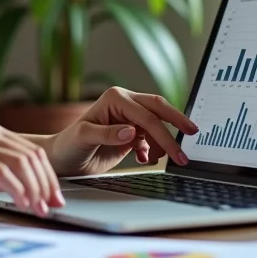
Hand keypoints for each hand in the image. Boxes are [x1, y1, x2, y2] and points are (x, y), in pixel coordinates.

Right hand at [0, 118, 64, 216]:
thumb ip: (0, 174)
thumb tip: (34, 189)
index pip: (30, 150)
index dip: (47, 175)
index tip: (55, 197)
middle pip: (31, 155)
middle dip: (47, 183)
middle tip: (53, 206)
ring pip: (22, 162)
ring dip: (36, 189)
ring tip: (39, 209)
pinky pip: (3, 172)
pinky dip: (18, 190)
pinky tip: (23, 204)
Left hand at [48, 87, 198, 176]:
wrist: (62, 159)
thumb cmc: (68, 146)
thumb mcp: (84, 139)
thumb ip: (107, 134)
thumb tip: (132, 131)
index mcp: (115, 98)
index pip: (146, 116)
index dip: (164, 132)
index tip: (176, 149)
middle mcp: (124, 103)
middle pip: (159, 109)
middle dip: (177, 123)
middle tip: (194, 135)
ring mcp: (129, 117)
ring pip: (158, 124)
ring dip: (163, 141)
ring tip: (161, 158)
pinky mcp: (131, 132)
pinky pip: (151, 137)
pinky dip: (153, 149)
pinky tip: (144, 158)